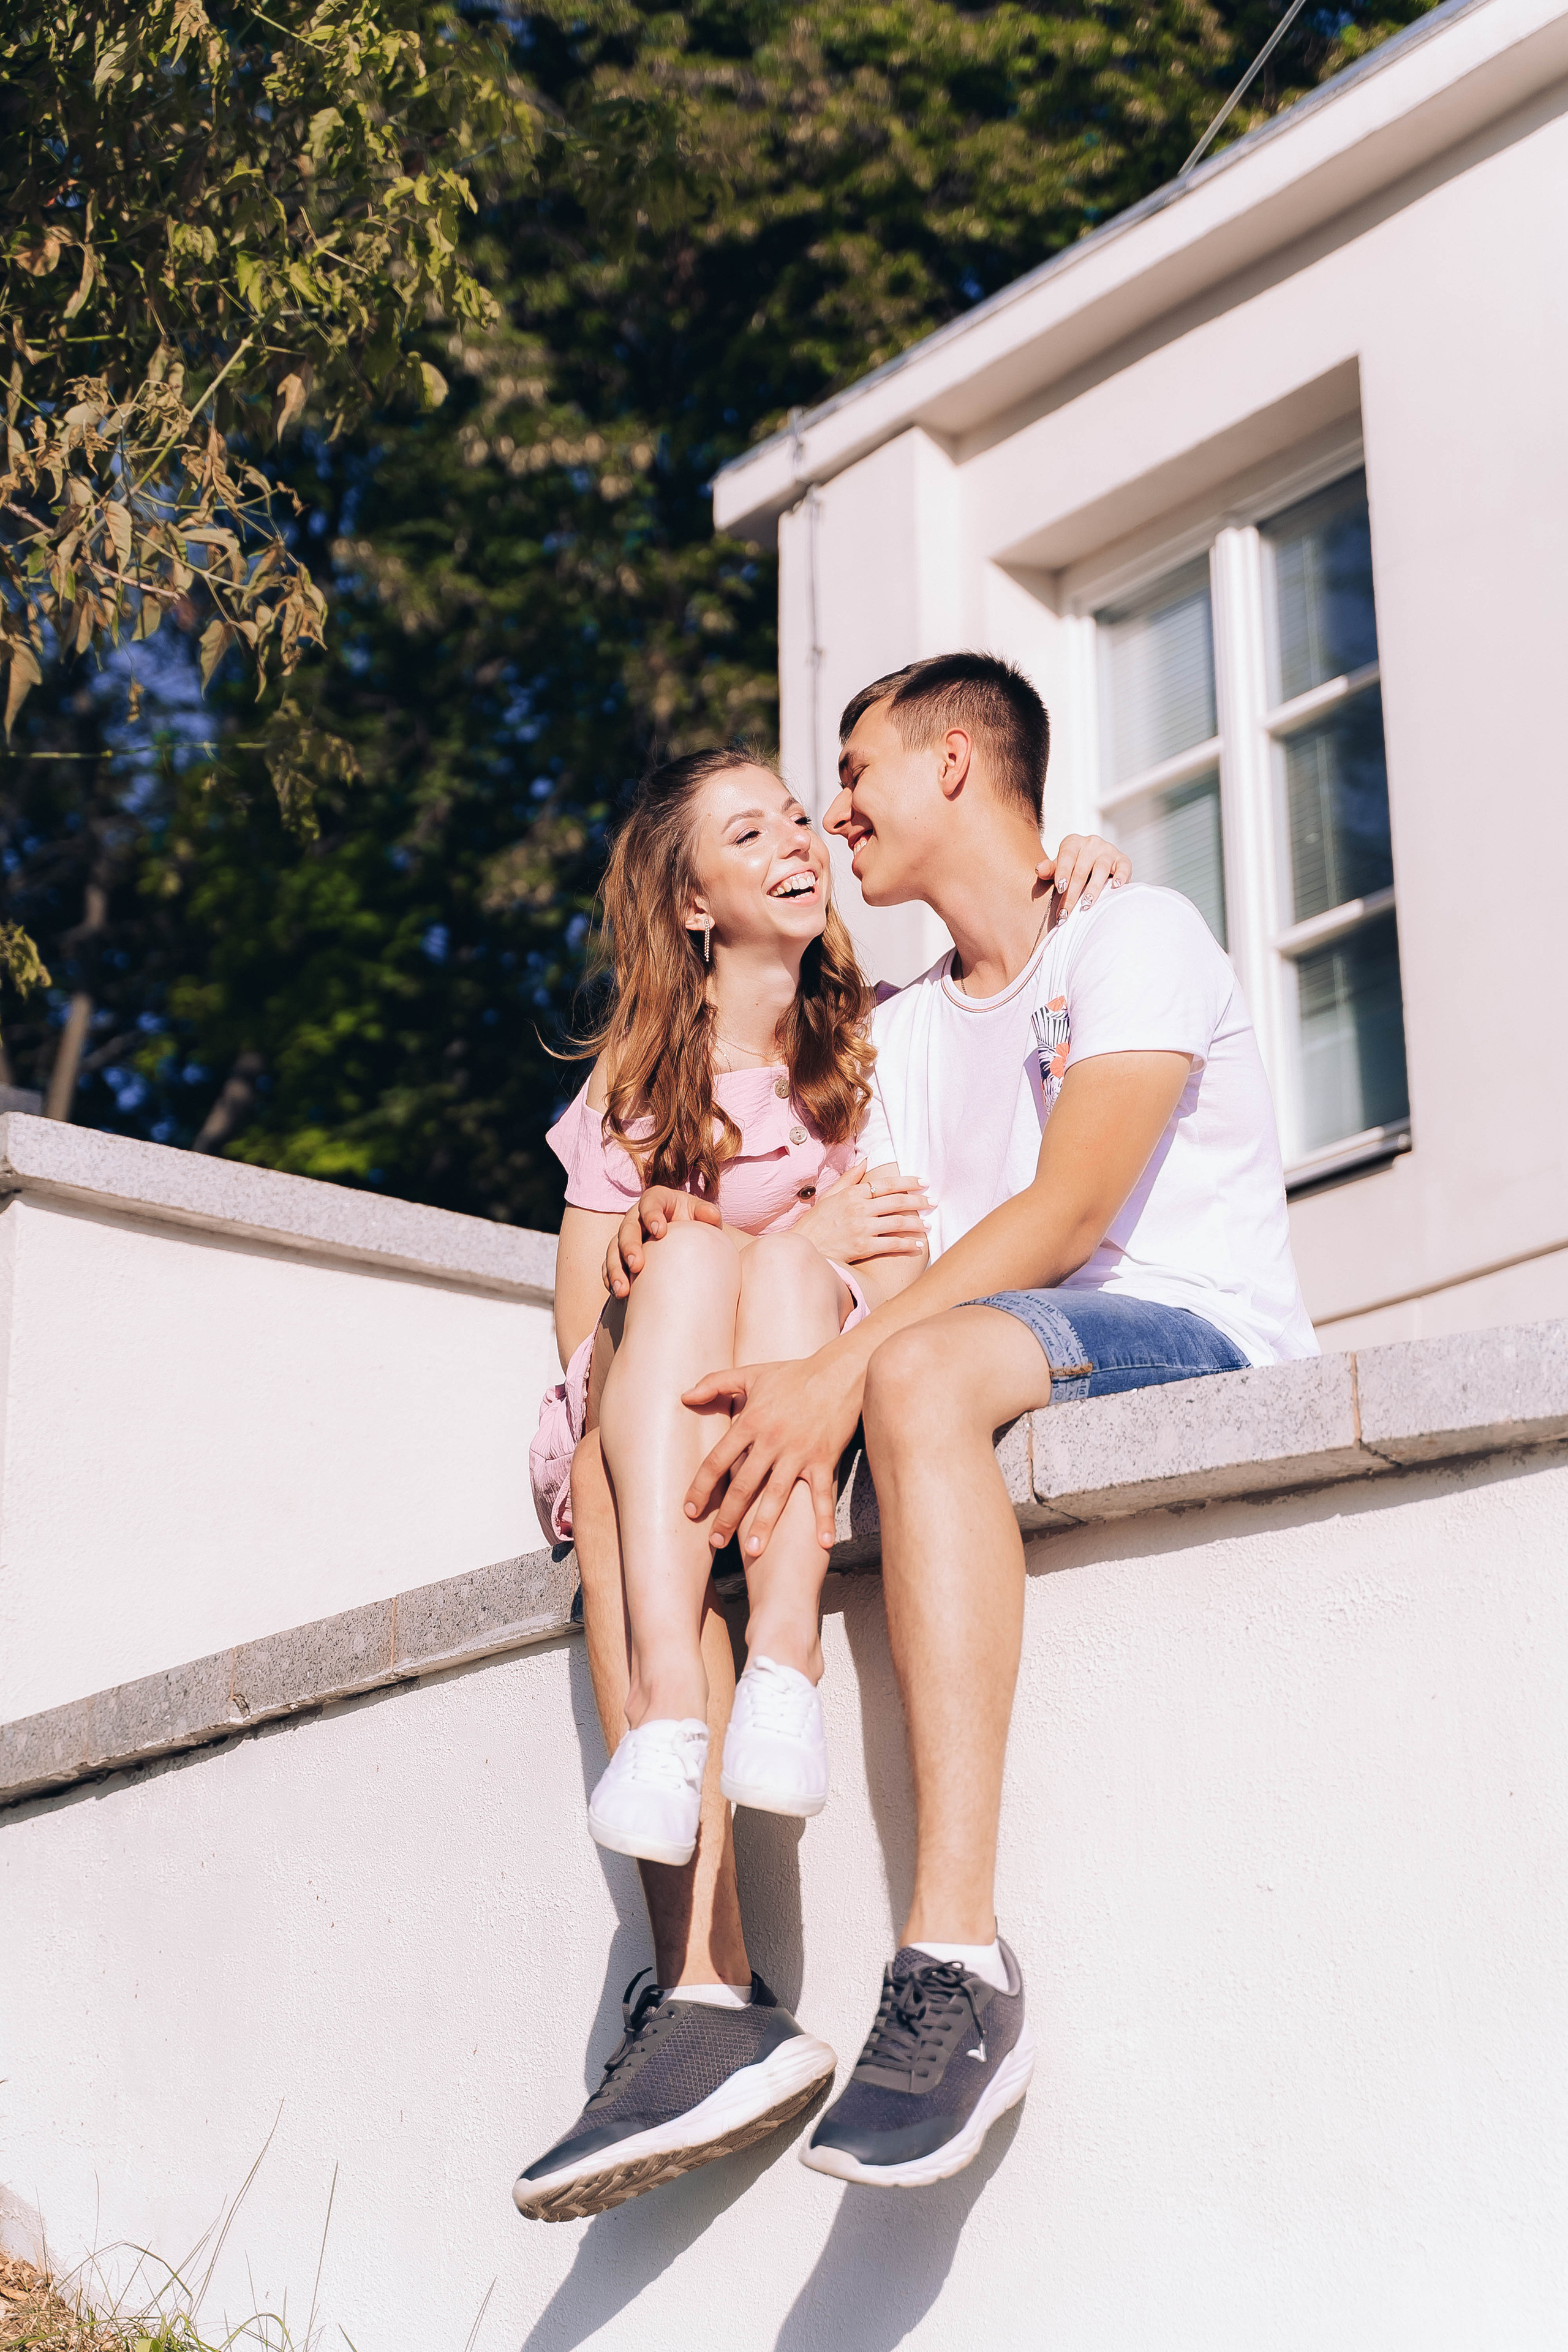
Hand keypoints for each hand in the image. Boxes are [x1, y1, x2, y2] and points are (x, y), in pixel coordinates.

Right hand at [603, 1185, 721, 1297]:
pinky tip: (619, 1293)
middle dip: (629, 1246)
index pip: (650, 1202)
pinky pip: (609, 1266)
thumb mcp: (703, 1215)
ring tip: (623, 1290)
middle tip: (636, 1266)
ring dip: (616, 1269)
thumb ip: (707, 1213)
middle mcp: (637, 1216)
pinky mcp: (620, 1255)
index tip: (660, 1231)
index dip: (651, 1214)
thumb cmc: (695, 1223)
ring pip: (614, 1249)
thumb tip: (712, 1217)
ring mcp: (626, 1236)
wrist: (686, 1240)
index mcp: (657, 1200)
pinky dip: (612, 1279)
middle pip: (627, 1228)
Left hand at [681, 1349, 864, 1559]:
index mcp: (750, 1422)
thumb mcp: (750, 1374)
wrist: (839, 1372)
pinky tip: (822, 1544)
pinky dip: (823, 1519)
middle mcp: (771, 1441)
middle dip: (727, 1516)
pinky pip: (821, 1494)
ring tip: (753, 1551)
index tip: (691, 1511)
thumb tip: (684, 1397)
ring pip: (776, 1494)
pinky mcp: (824, 1459)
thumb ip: (714, 1383)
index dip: (701, 1487)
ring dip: (764, 1524)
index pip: (717, 1460)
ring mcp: (798, 1452)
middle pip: (743, 1485)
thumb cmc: (793, 1374)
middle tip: (715, 1542)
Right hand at [794, 1157, 929, 1265]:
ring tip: (928, 1225)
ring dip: (917, 1224)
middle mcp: (859, 1208)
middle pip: (897, 1202)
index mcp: (852, 1194)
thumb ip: (850, 1178)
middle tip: (933, 1203)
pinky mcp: (863, 1247)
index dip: (908, 1182)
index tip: (924, 1182)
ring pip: (898, 1222)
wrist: (805, 1247)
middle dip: (919, 1201)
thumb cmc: (817, 1222)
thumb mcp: (830, 1196)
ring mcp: (862, 1228)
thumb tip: (866, 1160)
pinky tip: (918, 1245)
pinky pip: (892, 1244)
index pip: (886, 1184)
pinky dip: (908, 1244)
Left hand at [1037, 831, 1129, 912]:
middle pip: (1081, 869)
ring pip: (1101, 869)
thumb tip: (1039, 869)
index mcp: (1073, 843)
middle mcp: (1091, 843)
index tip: (1060, 889)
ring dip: (1093, 889)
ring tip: (1086, 904)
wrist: (1095, 867)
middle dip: (1073, 893)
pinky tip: (1115, 887)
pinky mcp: (1122, 859)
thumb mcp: (1059, 869)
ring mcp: (1108, 850)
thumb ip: (1049, 870)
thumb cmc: (1073, 869)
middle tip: (1066, 912)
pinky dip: (1120, 876)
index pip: (1067, 856)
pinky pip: (1123, 867)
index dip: (1063, 873)